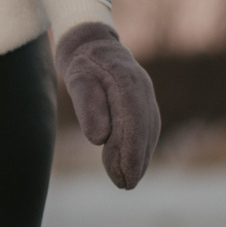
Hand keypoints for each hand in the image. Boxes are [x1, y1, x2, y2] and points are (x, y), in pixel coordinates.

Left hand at [54, 23, 159, 188]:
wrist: (90, 41)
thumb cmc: (81, 62)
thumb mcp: (76, 79)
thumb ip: (87, 106)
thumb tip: (100, 138)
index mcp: (127, 81)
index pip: (133, 124)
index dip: (132, 153)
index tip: (126, 177)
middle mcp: (142, 87)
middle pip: (144, 130)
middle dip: (136, 160)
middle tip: (124, 185)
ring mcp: (146, 93)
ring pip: (149, 130)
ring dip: (140, 157)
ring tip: (127, 180)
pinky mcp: (143, 99)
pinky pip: (147, 126)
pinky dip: (142, 146)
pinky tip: (133, 163)